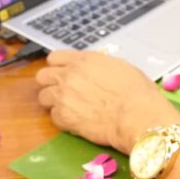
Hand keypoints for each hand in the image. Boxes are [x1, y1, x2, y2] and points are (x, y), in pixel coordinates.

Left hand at [35, 51, 179, 153]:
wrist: (136, 115)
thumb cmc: (136, 92)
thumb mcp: (120, 66)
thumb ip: (100, 65)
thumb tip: (96, 68)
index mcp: (83, 60)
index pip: (54, 57)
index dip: (58, 66)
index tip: (63, 73)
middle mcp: (69, 75)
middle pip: (42, 76)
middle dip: (50, 83)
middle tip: (62, 91)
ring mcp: (63, 96)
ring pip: (42, 97)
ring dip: (53, 102)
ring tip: (69, 108)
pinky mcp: (64, 117)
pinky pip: (53, 117)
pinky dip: (62, 119)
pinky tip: (76, 121)